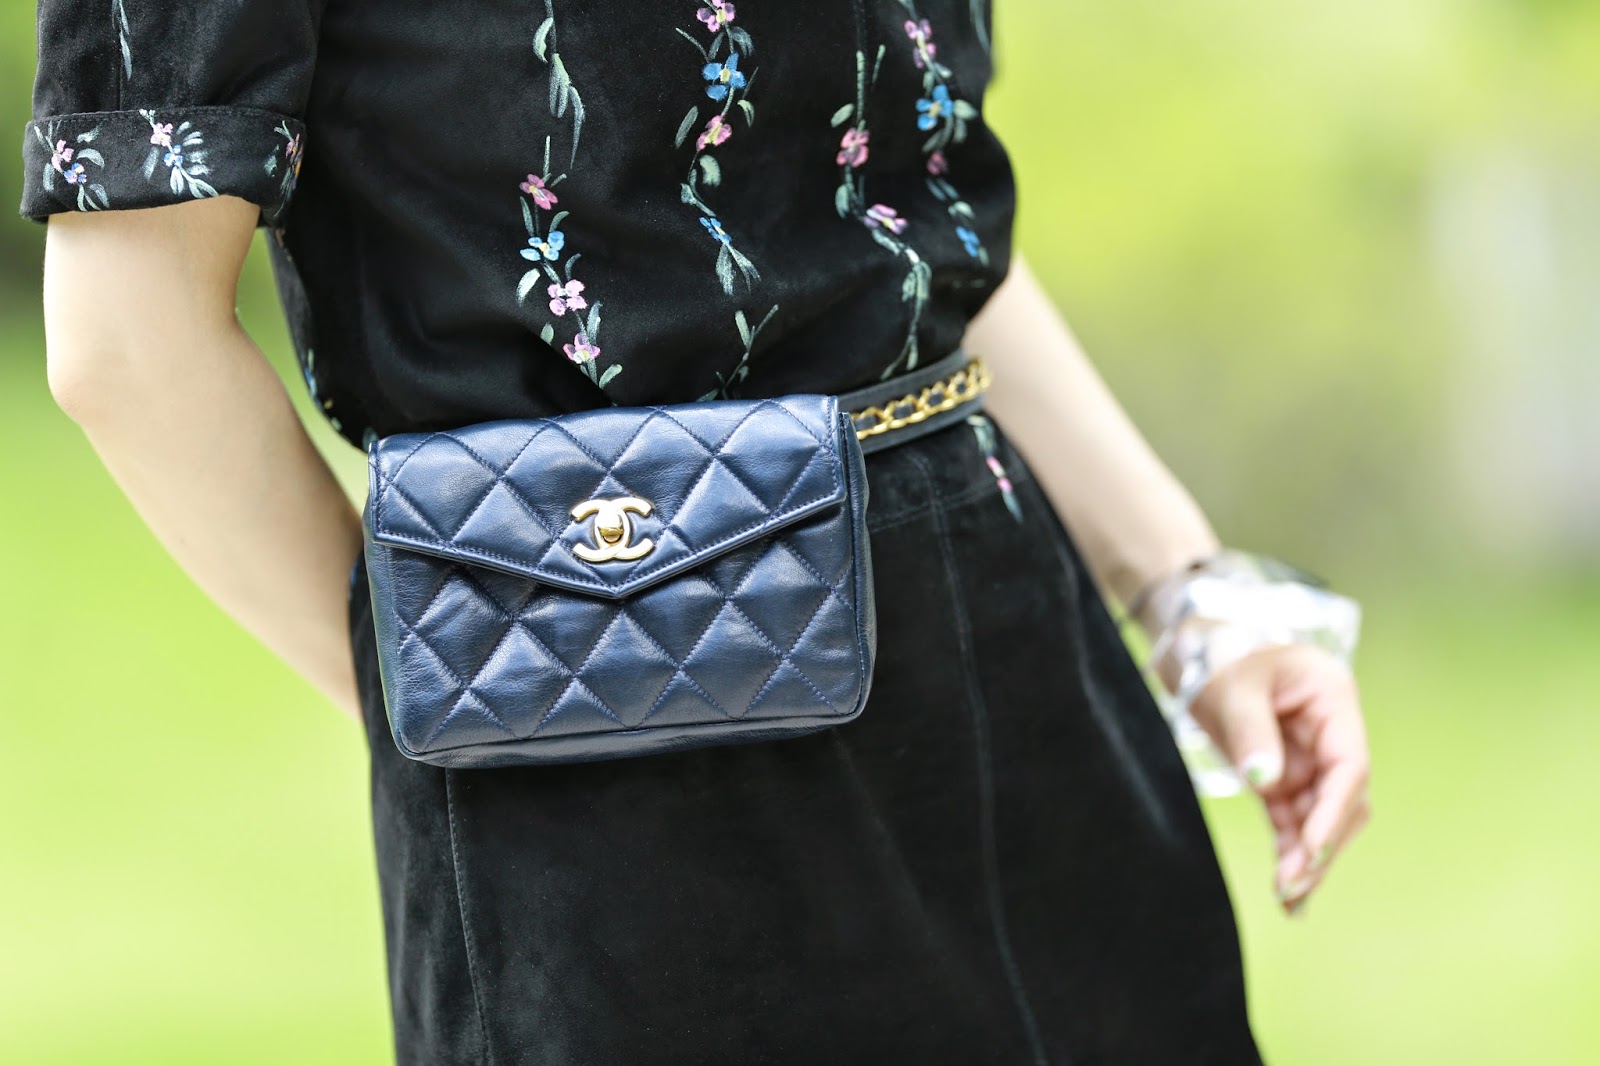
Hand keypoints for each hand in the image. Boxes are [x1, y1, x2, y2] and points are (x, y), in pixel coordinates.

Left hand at [1188, 643, 1370, 914]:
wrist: (1201, 652)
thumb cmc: (1223, 657)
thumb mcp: (1234, 688)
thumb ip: (1251, 732)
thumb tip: (1266, 782)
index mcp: (1333, 700)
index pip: (1349, 765)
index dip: (1334, 810)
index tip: (1312, 847)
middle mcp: (1331, 734)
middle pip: (1342, 800)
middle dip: (1322, 845)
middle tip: (1294, 885)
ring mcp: (1310, 759)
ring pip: (1320, 818)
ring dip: (1307, 859)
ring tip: (1289, 899)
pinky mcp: (1286, 778)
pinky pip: (1294, 822)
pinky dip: (1290, 853)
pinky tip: (1290, 893)